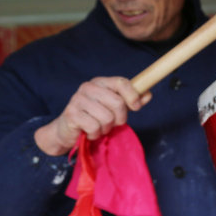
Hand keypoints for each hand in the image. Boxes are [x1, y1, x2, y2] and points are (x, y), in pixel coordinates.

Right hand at [34, 77, 151, 155]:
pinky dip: (95, 134)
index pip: (121, 82)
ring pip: (107, 117)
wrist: (67, 130)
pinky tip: (89, 131)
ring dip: (106, 128)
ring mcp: (78, 99)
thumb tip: (148, 94)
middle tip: (113, 122)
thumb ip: (132, 100)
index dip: (132, 95)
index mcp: (101, 82)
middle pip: (117, 102)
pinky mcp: (71, 114)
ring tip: (99, 127)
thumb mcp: (116, 107)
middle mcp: (88, 87)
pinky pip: (94, 127)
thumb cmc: (95, 117)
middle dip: (119, 118)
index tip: (136, 107)